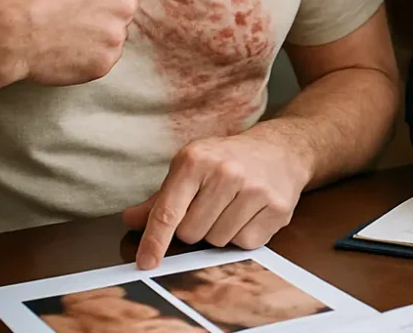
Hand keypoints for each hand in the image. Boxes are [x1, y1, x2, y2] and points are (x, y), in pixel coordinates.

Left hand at [123, 128, 311, 269]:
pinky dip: (243, 235)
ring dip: (220, 232)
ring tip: (233, 207)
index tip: (146, 263)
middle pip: (191, 233)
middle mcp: (226, 171)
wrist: (282, 149)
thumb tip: (130, 219)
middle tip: (211, 206)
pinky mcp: (277, 207)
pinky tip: (251, 212)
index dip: (154, 241)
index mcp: (196, 159)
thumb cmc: (229, 159)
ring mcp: (255, 189)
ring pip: (218, 241)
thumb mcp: (192, 167)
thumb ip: (161, 198)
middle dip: (195, 229)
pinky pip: (246, 243)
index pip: (168, 212)